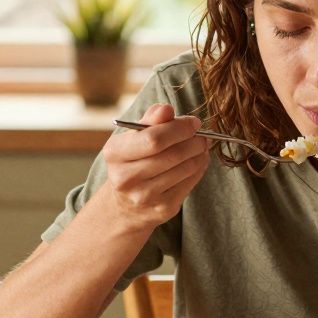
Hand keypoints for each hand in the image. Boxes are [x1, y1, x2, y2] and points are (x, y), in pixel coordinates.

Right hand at [101, 103, 210, 230]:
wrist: (126, 204)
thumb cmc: (135, 160)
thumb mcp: (135, 137)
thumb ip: (151, 120)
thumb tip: (166, 109)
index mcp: (114, 153)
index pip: (153, 139)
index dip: (179, 128)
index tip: (194, 123)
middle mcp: (125, 178)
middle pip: (172, 155)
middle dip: (193, 141)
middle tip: (202, 136)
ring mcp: (143, 196)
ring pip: (185, 168)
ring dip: (199, 154)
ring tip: (201, 146)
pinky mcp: (162, 208)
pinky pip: (190, 182)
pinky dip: (199, 168)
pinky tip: (198, 161)